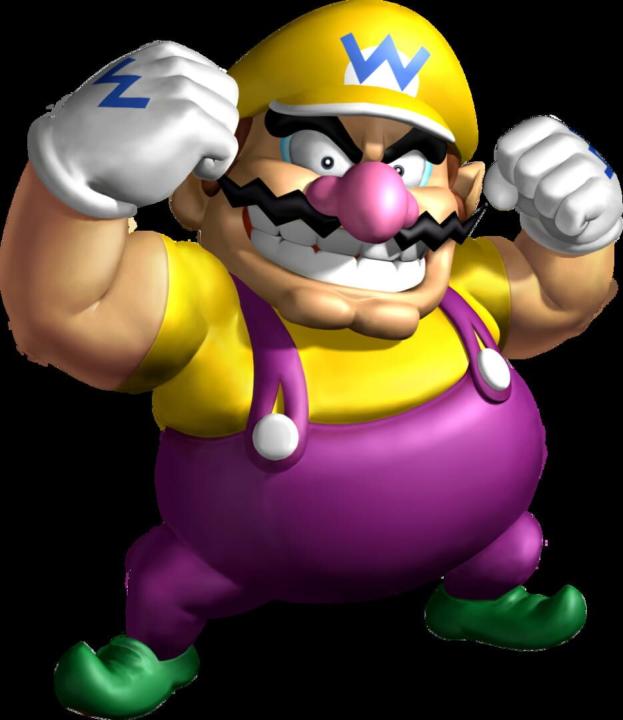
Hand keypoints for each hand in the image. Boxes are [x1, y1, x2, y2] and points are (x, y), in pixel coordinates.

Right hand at [27, 40, 238, 218]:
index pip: (214, 79)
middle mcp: (174, 65)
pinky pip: (229, 146)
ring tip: (186, 158)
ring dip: (215, 144)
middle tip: (190, 147)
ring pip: (230, 120)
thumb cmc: (103, 136)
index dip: (207, 111)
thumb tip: (201, 100)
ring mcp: (182, 90)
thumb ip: (167, 88)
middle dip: (216, 124)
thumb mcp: (137, 93)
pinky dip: (216, 166)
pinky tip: (191, 171)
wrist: (71, 157)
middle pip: (228, 95)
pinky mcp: (189, 120)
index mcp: (163, 54)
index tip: (184, 132)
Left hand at [483, 115, 622, 254]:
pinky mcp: (605, 192)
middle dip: (526, 193)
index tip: (518, 181)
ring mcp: (591, 164)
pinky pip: (571, 211)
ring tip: (555, 207)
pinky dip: (564, 223)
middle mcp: (570, 141)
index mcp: (545, 131)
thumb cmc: (543, 194)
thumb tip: (500, 198)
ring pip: (548, 192)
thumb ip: (498, 183)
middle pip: (526, 170)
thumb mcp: (514, 184)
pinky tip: (571, 218)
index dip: (506, 173)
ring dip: (545, 209)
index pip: (508, 147)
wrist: (578, 219)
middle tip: (539, 196)